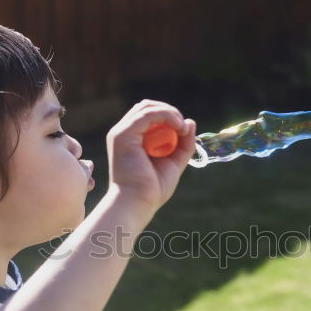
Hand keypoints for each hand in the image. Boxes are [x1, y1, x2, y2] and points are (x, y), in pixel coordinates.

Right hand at [106, 100, 196, 217]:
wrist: (138, 203)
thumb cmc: (153, 189)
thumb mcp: (174, 162)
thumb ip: (184, 144)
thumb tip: (190, 122)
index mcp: (133, 139)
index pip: (150, 115)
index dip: (169, 117)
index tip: (184, 131)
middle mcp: (124, 133)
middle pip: (147, 107)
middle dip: (169, 112)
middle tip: (183, 127)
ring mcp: (121, 133)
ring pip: (147, 107)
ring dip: (169, 113)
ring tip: (181, 128)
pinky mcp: (122, 135)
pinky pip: (146, 114)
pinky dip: (165, 115)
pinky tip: (177, 126)